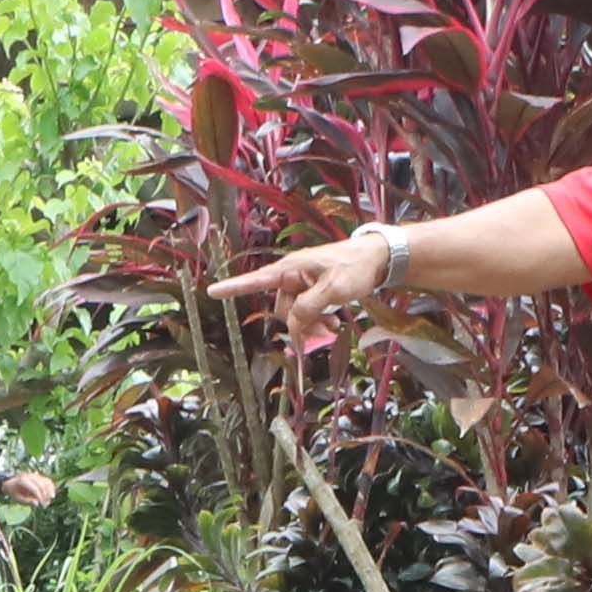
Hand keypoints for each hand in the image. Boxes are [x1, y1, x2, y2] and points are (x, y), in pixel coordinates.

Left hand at [0, 467, 62, 507]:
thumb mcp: (17, 499)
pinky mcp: (39, 477)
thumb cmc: (14, 493)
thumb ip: (26, 501)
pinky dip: (51, 488)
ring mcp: (35, 475)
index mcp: (23, 481)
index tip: (41, 505)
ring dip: (50, 493)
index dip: (40, 498)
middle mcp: (30, 476)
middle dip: (45, 496)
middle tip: (44, 506)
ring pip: (47, 482)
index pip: (35, 489)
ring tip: (48, 502)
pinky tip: (52, 496)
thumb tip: (37, 504)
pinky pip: (48, 481)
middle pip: (42, 485)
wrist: (11, 483)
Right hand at [214, 227, 390, 340]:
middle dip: (300, 324)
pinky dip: (318, 321)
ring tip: (334, 328)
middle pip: (282, 308)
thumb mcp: (332, 289)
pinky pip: (307, 311)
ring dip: (312, 325)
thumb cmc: (354, 268)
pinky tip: (334, 324)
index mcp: (291, 269)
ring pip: (296, 313)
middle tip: (326, 332)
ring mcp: (303, 283)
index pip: (257, 280)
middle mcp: (293, 275)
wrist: (378, 259)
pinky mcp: (314, 290)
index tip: (213, 291)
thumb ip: (308, 308)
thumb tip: (291, 324)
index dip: (234, 287)